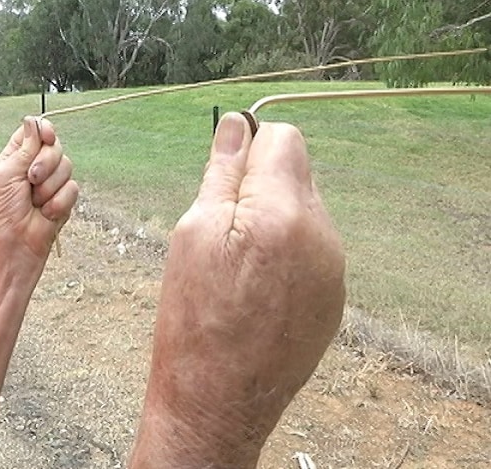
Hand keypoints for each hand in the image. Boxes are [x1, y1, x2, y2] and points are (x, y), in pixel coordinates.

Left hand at [0, 116, 78, 265]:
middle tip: (31, 180)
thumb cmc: (3, 212)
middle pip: (55, 146)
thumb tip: (33, 121)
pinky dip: (58, 201)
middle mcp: (35, 167)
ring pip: (67, 166)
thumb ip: (24, 147)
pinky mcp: (64, 199)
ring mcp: (51, 183)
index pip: (36, 131)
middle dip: (45, 163)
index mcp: (17, 157)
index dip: (44, 131)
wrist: (16, 245)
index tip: (46, 136)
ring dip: (49, 186)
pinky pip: (72, 188)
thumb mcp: (7, 173)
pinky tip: (46, 213)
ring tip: (36, 202)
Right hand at [131, 113, 345, 466]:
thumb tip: (235, 125)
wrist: (217, 402)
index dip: (248, 147)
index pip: (283, 138)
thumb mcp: (193, 235)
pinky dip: (285, 252)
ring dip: (273, 219)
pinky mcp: (334, 297)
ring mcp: (335, 270)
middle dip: (260, 185)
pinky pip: (313, 249)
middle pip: (298, 172)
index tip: (223, 176)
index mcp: (284, 213)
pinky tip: (256, 288)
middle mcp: (323, 236)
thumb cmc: (193, 320)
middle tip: (221, 229)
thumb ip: (221, 174)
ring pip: (305, 210)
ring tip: (237, 265)